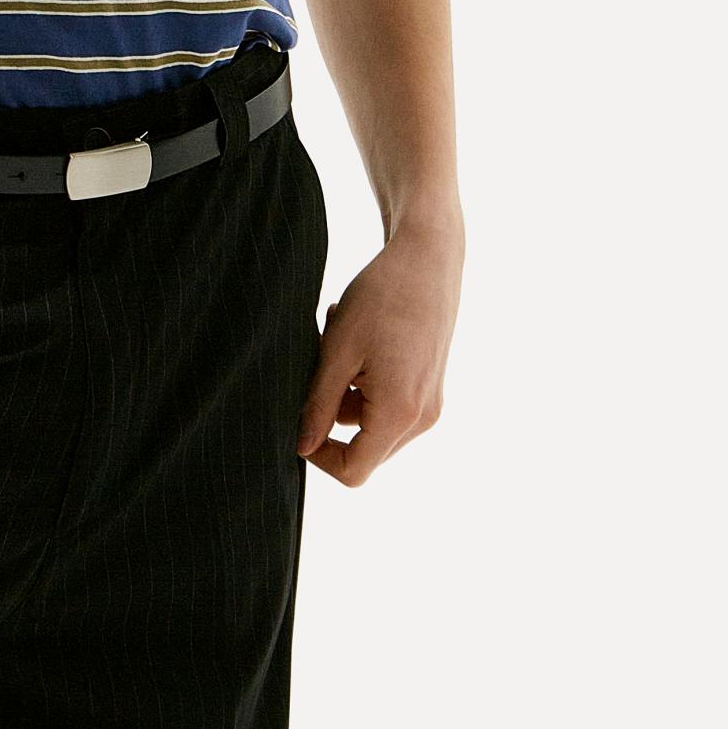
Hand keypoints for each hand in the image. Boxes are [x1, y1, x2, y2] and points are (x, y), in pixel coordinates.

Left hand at [296, 219, 461, 484]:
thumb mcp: (338, 350)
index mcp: (400, 412)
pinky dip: (365, 382)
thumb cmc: (381, 297)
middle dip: (333, 414)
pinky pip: (388, 404)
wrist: (428, 258)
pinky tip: (360, 337)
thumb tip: (301, 448)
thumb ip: (319, 405)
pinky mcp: (429, 389)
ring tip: (340, 339)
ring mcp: (430, 404)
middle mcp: (422, 418)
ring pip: (372, 424)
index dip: (319, 456)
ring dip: (347, 392)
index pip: (354, 470)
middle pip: (364, 449)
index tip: (298, 420)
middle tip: (322, 364)